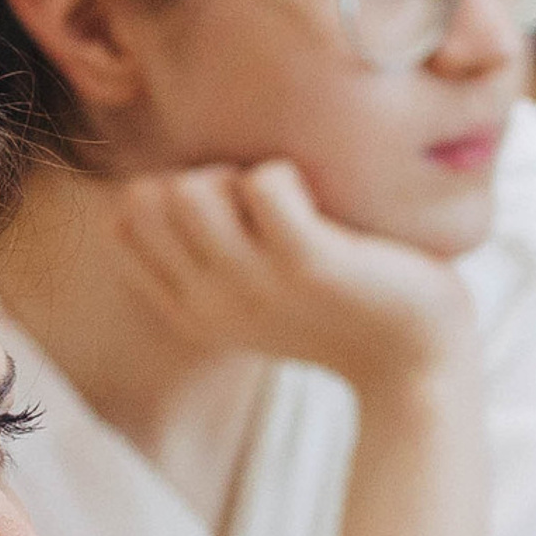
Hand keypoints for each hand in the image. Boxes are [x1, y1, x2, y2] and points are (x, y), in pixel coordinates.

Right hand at [105, 160, 470, 395]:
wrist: (415, 362)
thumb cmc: (342, 312)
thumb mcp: (257, 295)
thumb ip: (209, 254)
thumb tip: (169, 184)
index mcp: (190, 308)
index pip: (120, 227)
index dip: (164, 194)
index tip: (225, 209)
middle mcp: (210, 302)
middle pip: (145, 199)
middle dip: (198, 176)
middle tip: (260, 203)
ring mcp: (255, 285)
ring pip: (189, 190)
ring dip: (236, 173)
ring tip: (285, 202)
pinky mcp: (307, 265)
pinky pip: (264, 184)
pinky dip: (286, 174)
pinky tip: (317, 201)